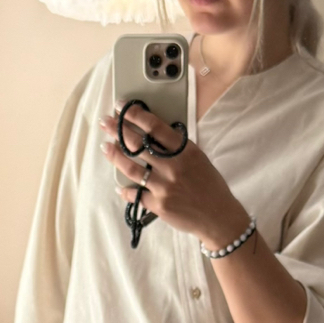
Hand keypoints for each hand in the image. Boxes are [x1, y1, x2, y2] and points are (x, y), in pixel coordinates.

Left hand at [99, 103, 249, 248]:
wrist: (218, 216)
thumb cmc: (209, 185)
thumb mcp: (198, 158)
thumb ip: (177, 148)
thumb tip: (153, 133)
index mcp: (185, 151)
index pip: (155, 127)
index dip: (135, 115)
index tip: (122, 106)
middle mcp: (173, 167)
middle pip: (139, 144)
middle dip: (118, 131)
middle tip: (105, 122)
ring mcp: (164, 186)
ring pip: (131, 168)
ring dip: (115, 156)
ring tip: (105, 147)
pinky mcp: (158, 205)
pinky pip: (135, 194)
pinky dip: (126, 190)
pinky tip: (119, 185)